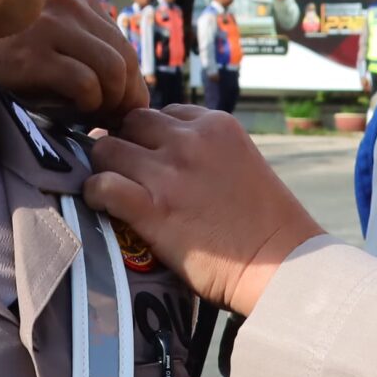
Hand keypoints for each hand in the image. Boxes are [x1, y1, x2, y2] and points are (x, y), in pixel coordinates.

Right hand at [0, 0, 148, 123]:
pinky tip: (74, 113)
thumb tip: (134, 93)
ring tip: (95, 118)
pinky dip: (88, 105)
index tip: (121, 108)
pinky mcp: (33, 54)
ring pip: (112, 71)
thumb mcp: (52, 37)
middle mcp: (67, 1)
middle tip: (113, 121)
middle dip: (126, 97)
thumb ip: (88, 49)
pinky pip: (85, 84)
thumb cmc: (8, 56)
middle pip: (124, 58)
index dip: (131, 83)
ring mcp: (49, 25)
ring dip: (109, 103)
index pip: (124, 43)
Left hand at [85, 106, 324, 314]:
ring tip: (110, 188)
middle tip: (124, 171)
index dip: (152, 135)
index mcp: (216, 124)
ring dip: (105, 167)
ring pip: (108, 147)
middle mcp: (190, 140)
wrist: (281, 264)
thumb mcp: (243, 163)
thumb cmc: (267, 224)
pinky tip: (101, 204)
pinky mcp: (152, 208)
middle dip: (124, 143)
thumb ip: (208, 151)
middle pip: (130, 122)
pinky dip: (94, 193)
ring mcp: (169, 172)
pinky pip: (102, 184)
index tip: (150, 156)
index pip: (164, 112)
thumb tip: (171, 158)